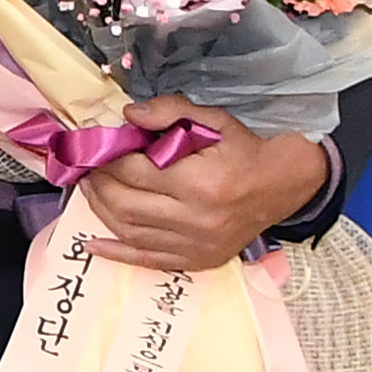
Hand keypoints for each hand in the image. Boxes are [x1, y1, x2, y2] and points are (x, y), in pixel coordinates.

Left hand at [87, 97, 332, 271]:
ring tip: (90, 191)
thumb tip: (127, 114)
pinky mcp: (198, 259)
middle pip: (126, 203)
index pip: (134, 172)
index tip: (95, 148)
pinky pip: (147, 260)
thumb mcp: (213, 121)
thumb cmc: (245, 151)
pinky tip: (92, 244)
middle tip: (86, 169)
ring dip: (101, 211)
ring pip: (130, 231)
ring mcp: (197, 244)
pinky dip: (115, 252)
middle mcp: (197, 218)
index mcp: (201, 182)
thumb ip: (170, 112)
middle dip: (98, 184)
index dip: (107, 159)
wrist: (284, 184)